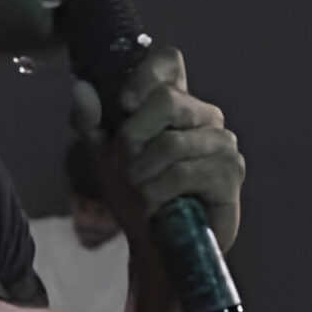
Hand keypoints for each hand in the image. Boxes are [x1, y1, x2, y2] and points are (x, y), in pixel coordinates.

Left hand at [74, 45, 244, 251]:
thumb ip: (91, 123)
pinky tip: (159, 206)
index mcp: (176, 102)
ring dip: (142, 174)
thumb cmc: (136, 199)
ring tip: (142, 194)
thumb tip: (81, 88)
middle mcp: (204, 116)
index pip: (168, 61)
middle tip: (125, 168)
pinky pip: (183, 172)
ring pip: (171, 142)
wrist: (156, 250)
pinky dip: (159, 193)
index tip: (123, 105)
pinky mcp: (230, 173)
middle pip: (167, 99)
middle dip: (132, 138)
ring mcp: (222, 143)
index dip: (144, 75)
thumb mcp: (104, 158)